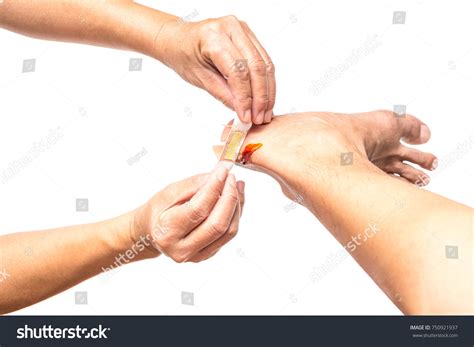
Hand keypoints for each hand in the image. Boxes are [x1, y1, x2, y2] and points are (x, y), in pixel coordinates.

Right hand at [131, 166, 244, 262]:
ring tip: (236, 185)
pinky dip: (235, 214)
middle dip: (230, 198)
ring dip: (237, 206)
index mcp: (167, 232)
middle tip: (232, 178)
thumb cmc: (159, 210)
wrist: (150, 233)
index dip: (214, 188)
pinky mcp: (208, 255)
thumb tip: (220, 175)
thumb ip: (195, 184)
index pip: (198, 209)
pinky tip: (235, 198)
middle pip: (217, 224)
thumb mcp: (169, 192)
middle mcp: (182, 249)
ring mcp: (197, 256)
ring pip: (228, 231)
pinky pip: (229, 235)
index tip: (223, 170)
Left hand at [158, 15, 275, 124]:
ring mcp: (242, 29)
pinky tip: (265, 99)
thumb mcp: (199, 78)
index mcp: (214, 37)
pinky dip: (267, 81)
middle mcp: (231, 28)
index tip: (247, 116)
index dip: (245, 97)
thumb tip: (243, 111)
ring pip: (265, 63)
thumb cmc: (184, 55)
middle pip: (256, 66)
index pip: (238, 71)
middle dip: (261, 96)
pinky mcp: (249, 35)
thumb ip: (223, 94)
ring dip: (268, 91)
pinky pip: (264, 60)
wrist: (178, 39)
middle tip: (260, 117)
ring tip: (265, 112)